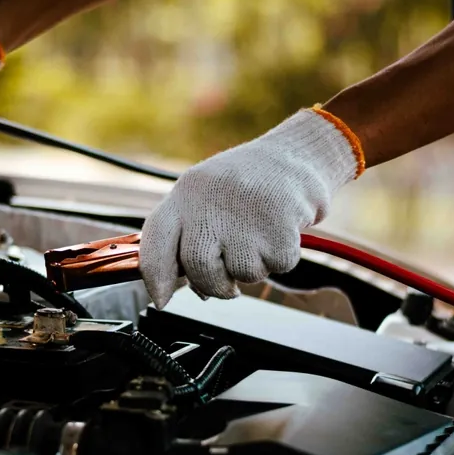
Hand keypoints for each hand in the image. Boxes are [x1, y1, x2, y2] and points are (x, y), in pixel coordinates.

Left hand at [139, 108, 362, 307]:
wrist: (298, 155)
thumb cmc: (250, 182)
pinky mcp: (278, 227)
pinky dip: (280, 259)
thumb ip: (188, 235)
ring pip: (240, 273)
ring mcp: (244, 215)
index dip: (155, 277)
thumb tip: (173, 287)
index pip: (156, 241)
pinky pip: (275, 267)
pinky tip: (280, 231)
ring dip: (252, 268)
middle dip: (212, 286)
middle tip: (226, 286)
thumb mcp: (207, 196)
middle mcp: (210, 202)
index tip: (161, 300)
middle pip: (197, 267)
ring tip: (258, 236)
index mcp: (187, 193)